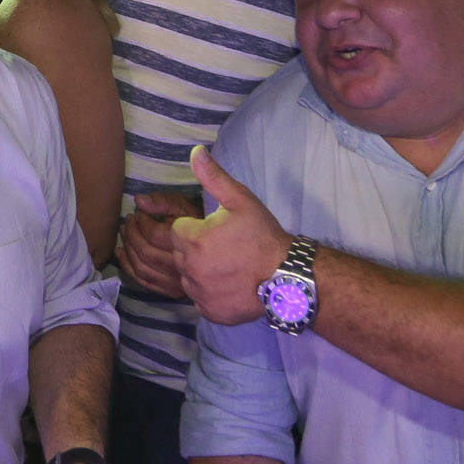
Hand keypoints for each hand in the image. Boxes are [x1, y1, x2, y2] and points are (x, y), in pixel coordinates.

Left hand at [113, 190, 201, 298]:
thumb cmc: (204, 226)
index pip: (153, 234)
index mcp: (187, 244)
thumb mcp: (187, 207)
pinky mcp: (172, 291)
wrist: (225, 255)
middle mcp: (182, 266)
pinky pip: (144, 282)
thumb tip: (139, 200)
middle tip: (128, 221)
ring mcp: (177, 282)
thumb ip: (164, 202)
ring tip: (125, 234)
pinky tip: (122, 254)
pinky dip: (128, 267)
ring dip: (128, 250)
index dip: (140, 222)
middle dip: (131, 234)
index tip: (138, 213)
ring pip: (142, 268)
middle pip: (145, 252)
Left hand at [170, 147, 293, 326]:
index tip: (216, 230)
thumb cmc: (263, 236)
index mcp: (193, 239)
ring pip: (187, 277)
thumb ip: (213, 177)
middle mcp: (189, 269)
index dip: (196, 228)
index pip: (176, 229)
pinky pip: (199, 298)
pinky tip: (229, 284)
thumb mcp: (241, 200)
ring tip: (227, 265)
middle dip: (196, 248)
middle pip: (179, 253)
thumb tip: (195, 152)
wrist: (286, 277)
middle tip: (224, 247)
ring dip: (200, 270)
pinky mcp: (208, 312)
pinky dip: (209, 292)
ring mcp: (198, 293)